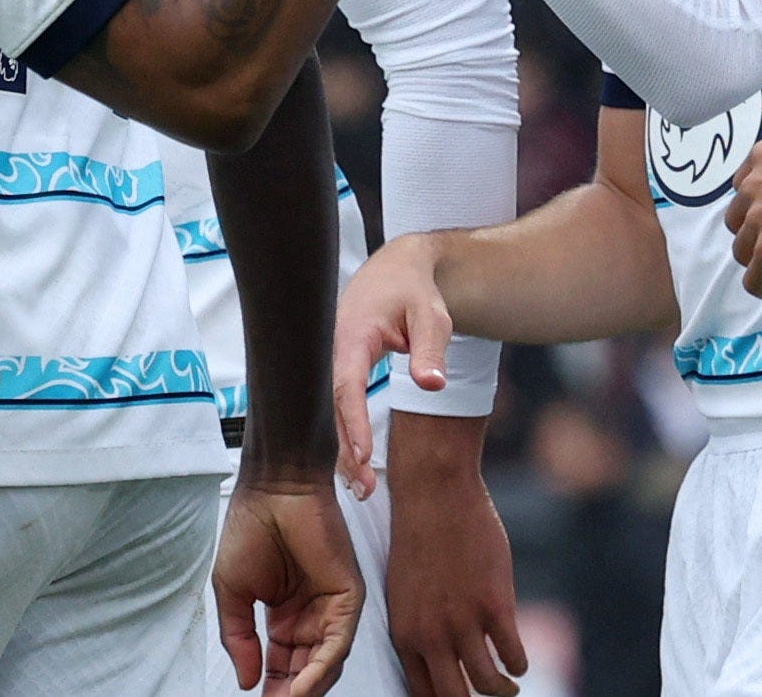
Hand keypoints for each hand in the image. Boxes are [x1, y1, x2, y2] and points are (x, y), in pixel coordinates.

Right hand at [217, 479, 365, 696]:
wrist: (273, 488)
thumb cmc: (252, 527)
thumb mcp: (233, 593)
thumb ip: (239, 638)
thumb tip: (247, 681)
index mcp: (288, 614)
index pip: (285, 664)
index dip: (273, 688)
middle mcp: (313, 614)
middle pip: (307, 669)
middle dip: (290, 693)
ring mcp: (332, 605)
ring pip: (326, 662)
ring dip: (306, 688)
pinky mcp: (347, 595)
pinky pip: (338, 641)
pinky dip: (320, 668)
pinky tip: (300, 687)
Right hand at [333, 232, 448, 494]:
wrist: (395, 271)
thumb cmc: (414, 292)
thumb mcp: (431, 316)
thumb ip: (430, 349)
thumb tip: (432, 385)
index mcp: (351, 335)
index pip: (346, 384)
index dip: (351, 422)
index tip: (362, 457)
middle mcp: (332, 351)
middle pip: (332, 408)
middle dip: (345, 449)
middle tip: (364, 488)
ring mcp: (331, 362)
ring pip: (330, 412)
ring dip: (343, 450)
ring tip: (363, 489)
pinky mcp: (336, 371)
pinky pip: (336, 407)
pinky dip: (343, 436)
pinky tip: (355, 467)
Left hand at [385, 413, 525, 696]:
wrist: (433, 491)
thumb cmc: (418, 533)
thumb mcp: (405, 590)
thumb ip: (421, 624)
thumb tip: (440, 653)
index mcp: (404, 633)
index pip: (422, 692)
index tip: (458, 696)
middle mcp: (431, 636)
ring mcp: (464, 622)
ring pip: (487, 684)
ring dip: (501, 690)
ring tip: (508, 688)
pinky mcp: (494, 605)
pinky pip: (513, 654)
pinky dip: (519, 664)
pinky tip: (519, 661)